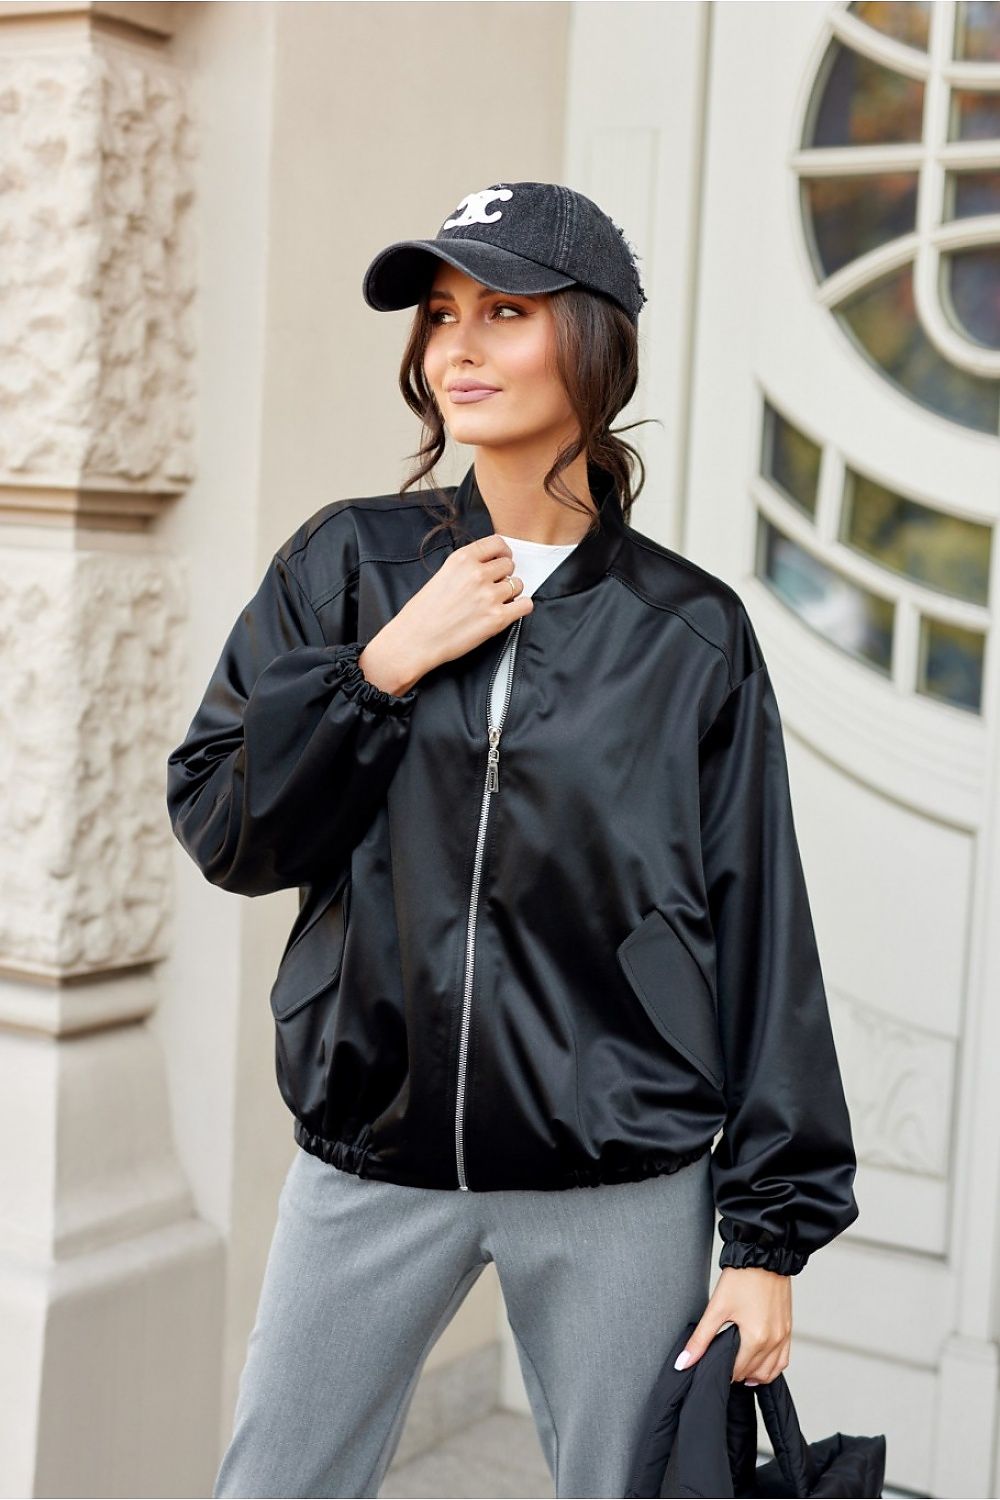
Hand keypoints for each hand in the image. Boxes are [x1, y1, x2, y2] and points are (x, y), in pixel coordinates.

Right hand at [360, 534, 532, 694]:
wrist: (414, 641)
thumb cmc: (422, 613)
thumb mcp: (442, 575)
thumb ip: (466, 567)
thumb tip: (489, 566)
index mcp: (462, 559)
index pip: (497, 543)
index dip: (503, 552)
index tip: (502, 559)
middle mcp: (477, 574)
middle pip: (509, 565)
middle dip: (504, 575)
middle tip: (493, 587)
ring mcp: (489, 596)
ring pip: (518, 584)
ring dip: (511, 593)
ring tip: (495, 603)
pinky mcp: (497, 618)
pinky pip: (525, 605)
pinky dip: (521, 607)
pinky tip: (509, 611)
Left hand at [673, 1267, 791, 1385]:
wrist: (763, 1255)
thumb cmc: (742, 1278)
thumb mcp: (716, 1308)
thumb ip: (700, 1339)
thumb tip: (683, 1362)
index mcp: (756, 1338)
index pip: (737, 1372)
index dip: (723, 1372)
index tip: (713, 1367)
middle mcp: (773, 1341)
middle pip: (753, 1373)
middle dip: (736, 1373)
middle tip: (722, 1365)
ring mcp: (783, 1335)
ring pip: (771, 1371)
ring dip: (754, 1374)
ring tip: (738, 1368)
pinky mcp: (788, 1328)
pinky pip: (783, 1359)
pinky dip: (771, 1366)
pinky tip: (758, 1363)